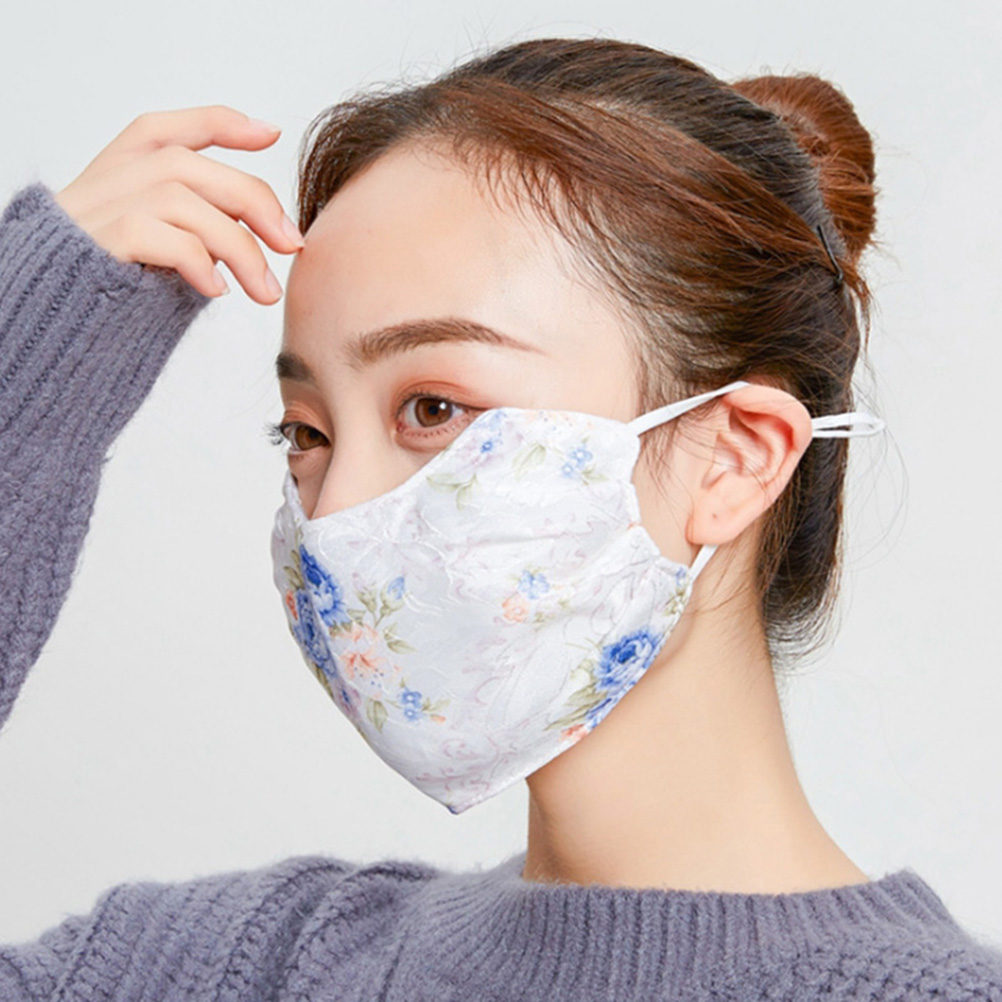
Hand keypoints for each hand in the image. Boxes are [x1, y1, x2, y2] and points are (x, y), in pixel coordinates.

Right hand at [54, 105, 304, 303]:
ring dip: (238, 246)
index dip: (221, 125)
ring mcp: (97, 208)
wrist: (51, 321)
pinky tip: (217, 290)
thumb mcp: (159, 247)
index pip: (168, 130)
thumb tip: (268, 229)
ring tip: (264, 291)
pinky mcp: (96, 243)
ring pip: (181, 199)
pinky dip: (197, 260)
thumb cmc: (113, 287)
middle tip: (291, 246)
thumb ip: (198, 223)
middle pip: (189, 166)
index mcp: (120, 171)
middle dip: (253, 202)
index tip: (272, 134)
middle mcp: (107, 180)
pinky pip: (156, 235)